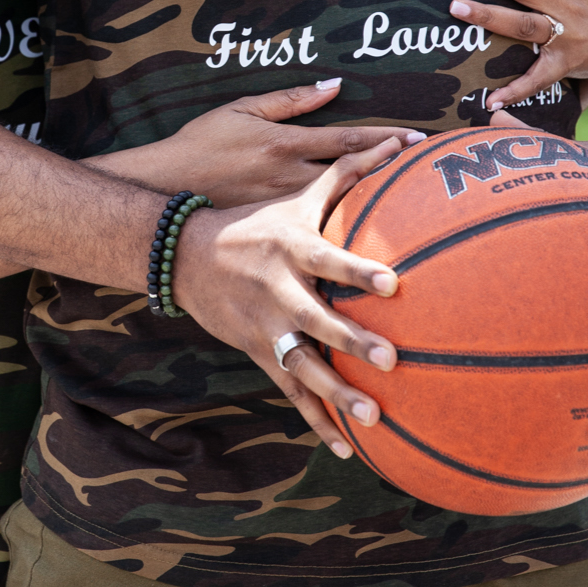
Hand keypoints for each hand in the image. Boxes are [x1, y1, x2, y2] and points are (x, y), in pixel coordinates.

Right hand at [85, 77, 395, 204]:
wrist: (162, 184)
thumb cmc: (199, 144)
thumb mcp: (240, 110)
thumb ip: (289, 100)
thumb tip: (333, 86)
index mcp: (285, 142)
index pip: (347, 139)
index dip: (385, 139)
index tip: (415, 139)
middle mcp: (289, 175)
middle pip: (353, 176)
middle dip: (391, 172)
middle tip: (426, 173)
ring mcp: (282, 205)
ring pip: (339, 207)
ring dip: (373, 204)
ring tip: (406, 203)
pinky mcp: (271, 226)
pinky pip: (313, 229)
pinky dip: (341, 232)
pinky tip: (364, 241)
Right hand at [169, 139, 418, 457]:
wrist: (183, 257)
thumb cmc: (255, 223)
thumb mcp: (296, 196)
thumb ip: (352, 171)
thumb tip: (404, 138)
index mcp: (292, 252)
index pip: (329, 262)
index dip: (358, 274)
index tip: (393, 285)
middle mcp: (278, 293)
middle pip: (318, 322)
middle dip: (352, 343)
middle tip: (390, 360)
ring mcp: (266, 328)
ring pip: (303, 366)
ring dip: (337, 393)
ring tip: (373, 416)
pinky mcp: (258, 353)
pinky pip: (290, 392)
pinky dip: (316, 420)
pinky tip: (347, 447)